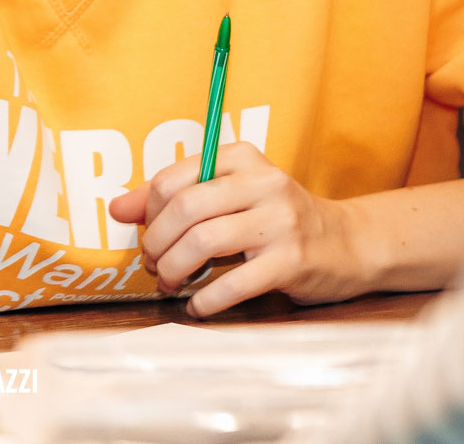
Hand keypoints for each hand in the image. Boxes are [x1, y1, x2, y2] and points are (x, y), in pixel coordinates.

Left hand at [109, 142, 368, 316]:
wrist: (347, 243)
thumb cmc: (275, 219)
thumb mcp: (229, 195)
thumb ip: (173, 197)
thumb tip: (117, 207)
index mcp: (242, 157)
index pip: (175, 177)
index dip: (148, 211)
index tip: (144, 234)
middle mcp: (263, 182)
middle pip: (186, 208)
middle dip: (156, 242)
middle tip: (153, 264)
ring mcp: (280, 221)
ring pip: (204, 241)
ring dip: (175, 270)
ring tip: (170, 284)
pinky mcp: (292, 260)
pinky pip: (235, 283)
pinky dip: (206, 299)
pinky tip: (198, 305)